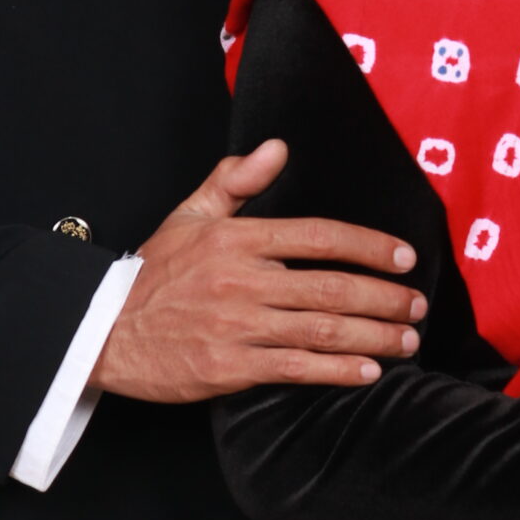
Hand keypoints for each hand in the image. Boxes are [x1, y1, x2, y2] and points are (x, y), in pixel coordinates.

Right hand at [94, 138, 425, 402]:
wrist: (103, 331)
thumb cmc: (151, 274)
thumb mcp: (190, 215)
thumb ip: (236, 180)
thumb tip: (278, 148)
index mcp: (236, 239)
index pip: (317, 236)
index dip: (368, 245)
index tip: (403, 256)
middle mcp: (241, 280)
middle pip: (331, 286)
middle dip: (384, 297)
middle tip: (417, 303)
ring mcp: (237, 326)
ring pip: (322, 329)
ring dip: (374, 335)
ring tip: (407, 338)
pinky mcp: (229, 368)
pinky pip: (296, 368)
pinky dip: (338, 370)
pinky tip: (368, 371)